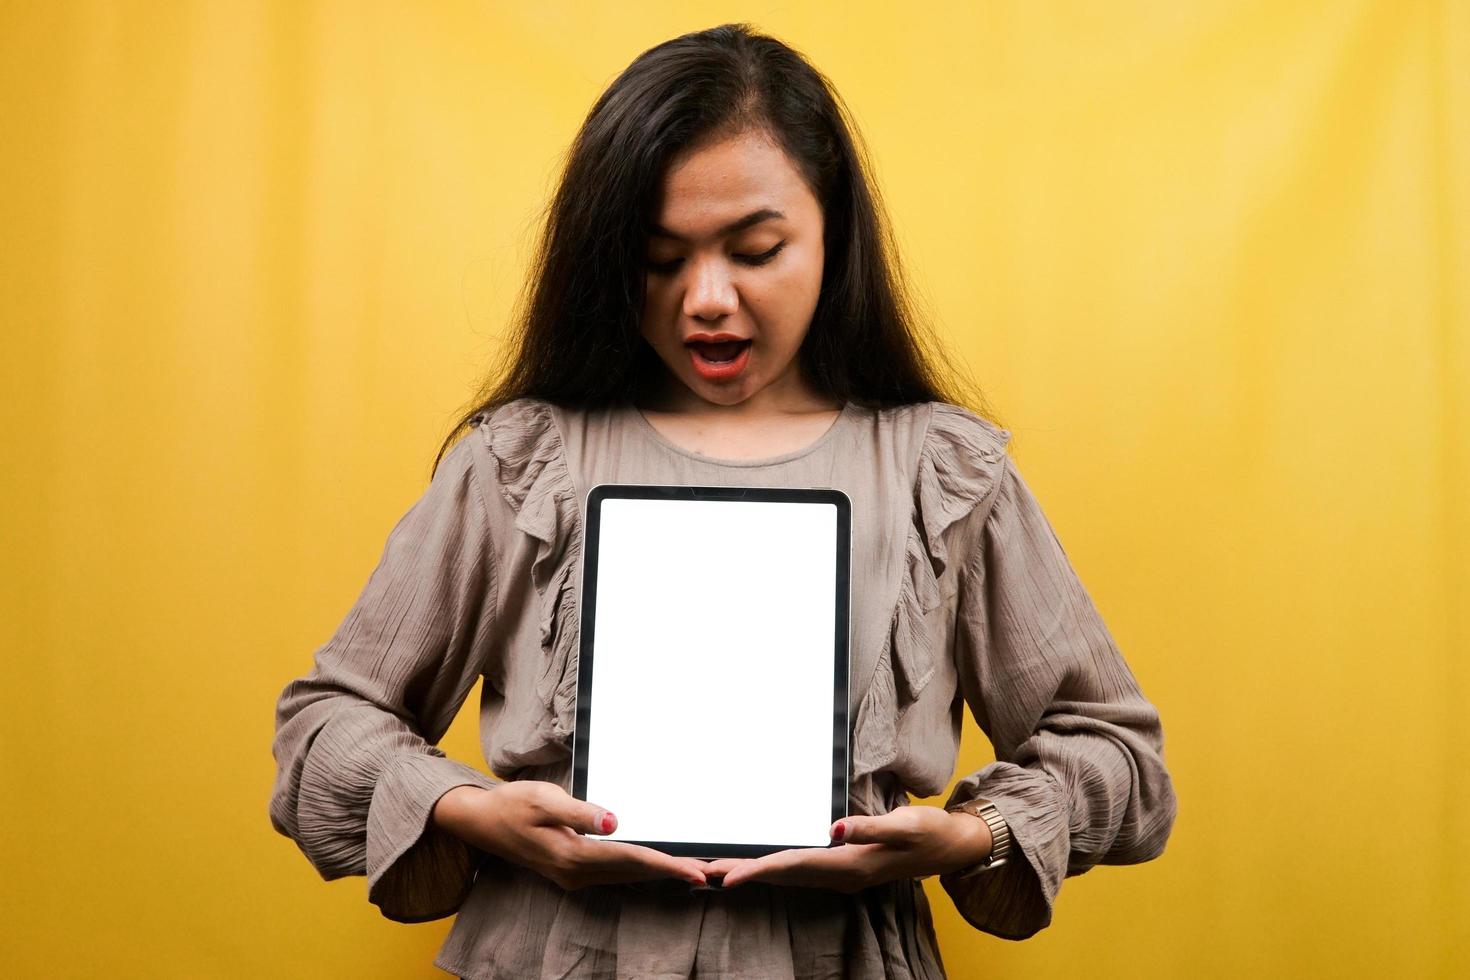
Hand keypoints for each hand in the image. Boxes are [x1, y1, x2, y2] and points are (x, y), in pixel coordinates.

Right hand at [432, 780, 710, 889]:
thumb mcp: (545, 798)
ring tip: (693, 871)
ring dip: (660, 872)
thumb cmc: (512, 804)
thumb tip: (615, 822)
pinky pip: (616, 872)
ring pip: (628, 875)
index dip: (667, 865)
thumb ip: (581, 811)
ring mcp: (574, 876)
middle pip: (635, 872)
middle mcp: (576, 873)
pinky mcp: (573, 871)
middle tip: (710, 872)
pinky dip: (641, 868)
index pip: (630, 859)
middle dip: (673, 872)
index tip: (696, 872)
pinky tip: (657, 865)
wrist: (482, 821)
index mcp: (571, 856)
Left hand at [701, 806, 991, 891]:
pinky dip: (774, 868)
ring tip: (718, 870)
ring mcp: (841, 875)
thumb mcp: (902, 824)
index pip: (793, 867)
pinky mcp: (842, 867)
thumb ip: (866, 827)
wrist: (951, 845)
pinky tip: (759, 864)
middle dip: (742, 874)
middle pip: (782, 876)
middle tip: (702, 871)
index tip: (726, 876)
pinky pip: (799, 870)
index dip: (758, 870)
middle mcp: (840, 876)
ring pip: (788, 875)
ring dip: (753, 872)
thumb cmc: (928, 831)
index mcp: (850, 866)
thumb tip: (832, 828)